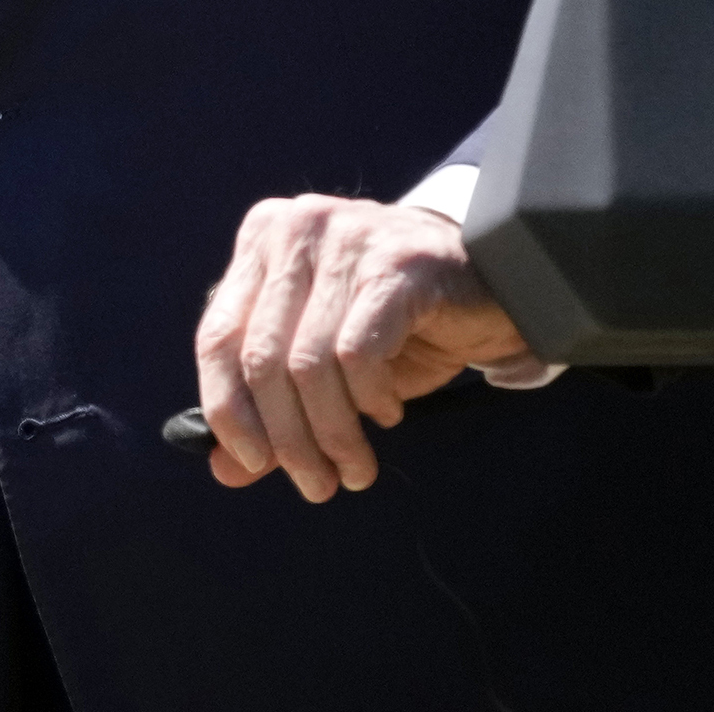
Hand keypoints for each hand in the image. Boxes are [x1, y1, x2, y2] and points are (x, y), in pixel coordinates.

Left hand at [191, 194, 546, 500]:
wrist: (497, 280)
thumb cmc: (400, 324)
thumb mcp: (326, 366)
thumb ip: (272, 410)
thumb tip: (223, 470)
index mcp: (262, 241)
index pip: (216, 336)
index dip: (227, 409)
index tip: (249, 463)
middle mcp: (294, 229)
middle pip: (262, 357)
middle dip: (287, 438)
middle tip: (316, 485)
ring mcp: (344, 238)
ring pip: (310, 364)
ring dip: (332, 433)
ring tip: (355, 468)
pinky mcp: (395, 263)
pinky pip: (358, 353)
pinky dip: (369, 398)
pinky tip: (387, 412)